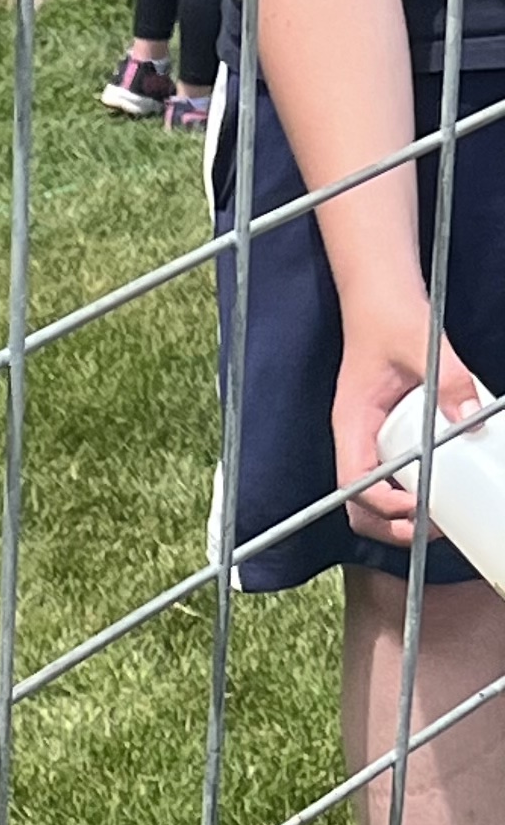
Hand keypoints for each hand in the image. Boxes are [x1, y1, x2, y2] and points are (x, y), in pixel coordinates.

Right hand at [340, 298, 490, 549]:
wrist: (381, 296)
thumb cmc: (389, 315)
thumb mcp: (422, 342)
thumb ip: (449, 376)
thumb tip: (474, 413)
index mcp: (351, 424)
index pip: (354, 484)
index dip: (383, 506)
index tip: (417, 508)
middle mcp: (355, 438)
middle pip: (359, 505)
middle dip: (391, 527)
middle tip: (433, 528)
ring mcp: (370, 439)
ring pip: (374, 497)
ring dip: (401, 517)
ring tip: (438, 518)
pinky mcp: (388, 433)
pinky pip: (393, 475)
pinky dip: (412, 491)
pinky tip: (440, 487)